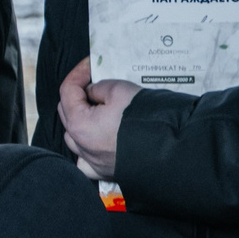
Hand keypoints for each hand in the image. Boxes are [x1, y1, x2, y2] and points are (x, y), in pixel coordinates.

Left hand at [56, 57, 138, 180]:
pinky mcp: (105, 172)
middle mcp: (81, 146)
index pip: (67, 91)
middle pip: (68, 114)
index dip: (78, 73)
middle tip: (94, 83)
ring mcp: (93, 162)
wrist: (171, 150)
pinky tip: (96, 140)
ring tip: (98, 109)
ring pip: (74, 137)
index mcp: (79, 124)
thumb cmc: (146, 119)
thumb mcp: (121, 90)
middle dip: (78, 96)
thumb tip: (92, 92)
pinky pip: (86, 160)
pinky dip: (87, 147)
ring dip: (82, 120)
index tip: (90, 65)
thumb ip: (99, 88)